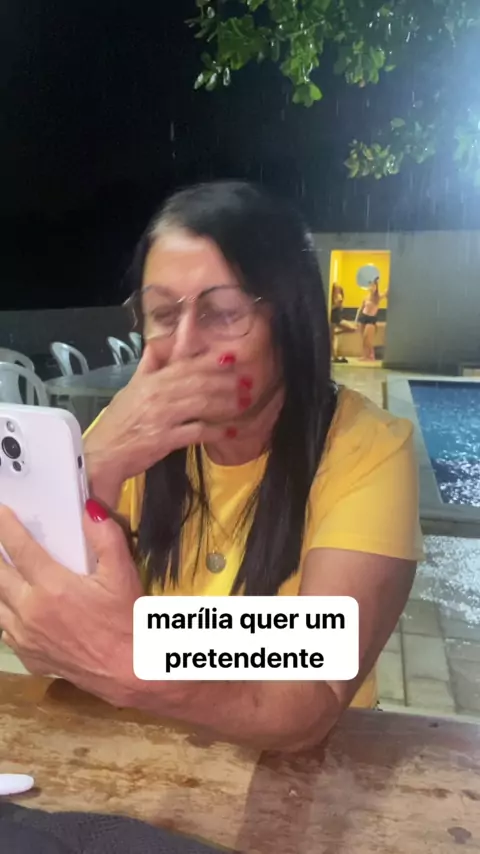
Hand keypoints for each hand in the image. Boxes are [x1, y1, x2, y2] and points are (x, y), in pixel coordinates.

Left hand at [0, 501, 142, 706]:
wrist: (129, 673)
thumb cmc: (127, 620)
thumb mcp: (123, 574)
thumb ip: (106, 537)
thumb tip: (89, 509)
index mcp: (52, 586)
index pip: (19, 548)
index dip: (5, 527)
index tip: (0, 511)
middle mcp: (30, 610)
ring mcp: (25, 637)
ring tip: (4, 572)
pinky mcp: (28, 656)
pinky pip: (5, 631)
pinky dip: (5, 614)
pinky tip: (14, 608)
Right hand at [84, 345, 246, 485]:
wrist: (103, 454)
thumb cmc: (118, 422)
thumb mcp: (131, 389)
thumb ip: (147, 367)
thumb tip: (157, 344)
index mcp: (150, 381)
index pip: (184, 365)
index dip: (208, 361)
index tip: (230, 358)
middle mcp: (157, 395)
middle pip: (197, 382)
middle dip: (224, 381)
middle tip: (246, 382)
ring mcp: (161, 417)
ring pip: (200, 404)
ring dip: (224, 402)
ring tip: (243, 402)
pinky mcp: (165, 440)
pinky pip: (196, 432)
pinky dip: (215, 431)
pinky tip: (229, 431)